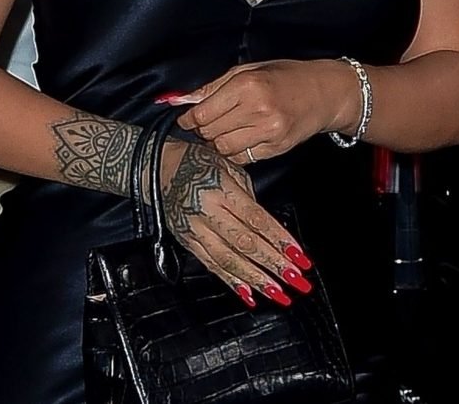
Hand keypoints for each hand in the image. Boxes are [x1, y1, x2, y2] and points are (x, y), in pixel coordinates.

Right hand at [159, 136, 314, 306]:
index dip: (279, 240)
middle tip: (296, 280)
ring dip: (256, 279)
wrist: (159, 168)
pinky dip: (232, 282)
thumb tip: (270, 228)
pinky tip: (248, 294)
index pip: (256, 219)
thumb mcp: (229, 167)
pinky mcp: (188, 243)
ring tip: (279, 294)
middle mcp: (208, 212)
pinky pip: (212, 266)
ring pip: (229, 260)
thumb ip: (249, 197)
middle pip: (245, 243)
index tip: (299, 256)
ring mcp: (196, 230)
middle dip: (274, 264)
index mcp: (221, 189)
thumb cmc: (198, 163)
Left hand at [166, 59, 355, 164]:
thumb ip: (214, 87)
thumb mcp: (249, 70)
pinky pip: (242, 158)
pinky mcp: (276, 148)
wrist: (324, 92)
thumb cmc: (286, 76)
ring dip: (219, 141)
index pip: (203, 112)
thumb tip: (182, 100)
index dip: (190, 118)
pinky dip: (236, 151)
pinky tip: (243, 137)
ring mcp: (268, 131)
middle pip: (211, 131)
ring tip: (228, 129)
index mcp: (247, 84)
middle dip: (204, 129)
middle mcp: (257, 109)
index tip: (187, 119)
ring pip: (224, 148)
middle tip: (211, 121)